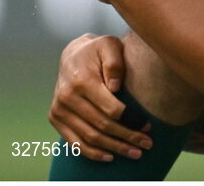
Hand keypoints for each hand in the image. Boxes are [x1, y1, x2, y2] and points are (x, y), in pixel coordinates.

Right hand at [48, 34, 152, 161]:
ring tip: (135, 153)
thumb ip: (115, 62)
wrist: (72, 55)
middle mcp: (67, 97)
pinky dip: (92, 153)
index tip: (147, 126)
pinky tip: (110, 157)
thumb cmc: (98, 50)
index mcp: (82, 80)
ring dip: (113, 148)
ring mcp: (59, 110)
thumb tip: (116, 86)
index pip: (109, 108)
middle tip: (147, 144)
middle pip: (101, 126)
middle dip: (126, 137)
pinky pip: (74, 142)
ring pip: (89, 138)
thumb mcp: (110, 45)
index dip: (130, 120)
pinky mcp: (56, 118)